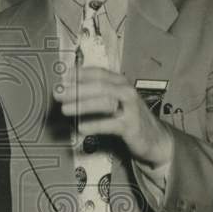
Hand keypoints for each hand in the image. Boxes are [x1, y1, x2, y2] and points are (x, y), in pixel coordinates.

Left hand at [54, 67, 172, 166]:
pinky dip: (94, 125)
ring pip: (104, 102)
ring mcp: (130, 108)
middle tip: (57, 94)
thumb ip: (96, 95)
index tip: (61, 77)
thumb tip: (68, 90)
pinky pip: (110, 124)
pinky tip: (80, 127)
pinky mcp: (131, 126)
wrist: (155, 138)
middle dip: (76, 89)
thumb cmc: (129, 118)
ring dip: (82, 105)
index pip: (98, 73)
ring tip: (64, 109)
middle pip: (99, 86)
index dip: (79, 74)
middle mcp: (126, 92)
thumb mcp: (115, 102)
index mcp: (120, 83)